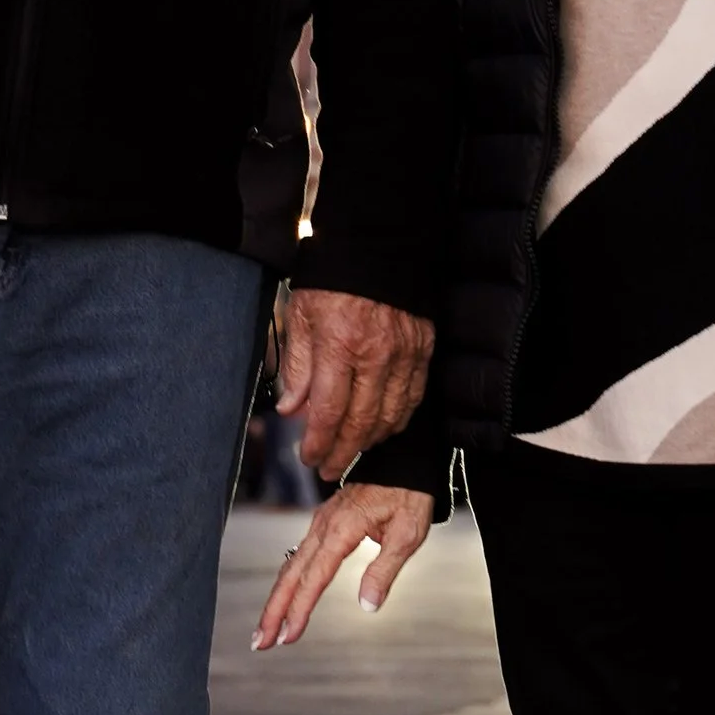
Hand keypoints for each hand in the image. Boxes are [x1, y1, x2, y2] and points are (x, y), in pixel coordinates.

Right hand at [254, 482, 435, 649]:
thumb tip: (367, 606)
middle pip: (291, 574)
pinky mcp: (324, 521)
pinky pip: (299, 554)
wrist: (404, 461)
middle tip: (259, 642)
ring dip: (277, 598)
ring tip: (266, 628)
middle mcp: (324, 525)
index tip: (288, 636)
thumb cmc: (409, 494)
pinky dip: (288, 579)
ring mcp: (321, 522)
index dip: (299, 608)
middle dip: (274, 610)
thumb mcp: (408, 533)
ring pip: (291, 565)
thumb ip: (385, 569)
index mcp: (342, 529)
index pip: (315, 577)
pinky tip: (285, 595)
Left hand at [276, 287, 432, 477]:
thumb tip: (290, 410)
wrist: (378, 245)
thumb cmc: (332, 278)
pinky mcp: (423, 349)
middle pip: (361, 421)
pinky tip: (383, 428)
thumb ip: (297, 366)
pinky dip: (398, 419)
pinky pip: (414, 397)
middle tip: (328, 469)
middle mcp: (376, 354)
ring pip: (391, 415)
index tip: (309, 459)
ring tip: (352, 451)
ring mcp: (405, 353)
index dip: (318, 443)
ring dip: (371, 441)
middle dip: (343, 452)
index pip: (328, 411)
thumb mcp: (301, 315)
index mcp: (339, 345)